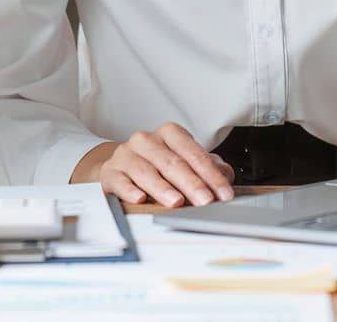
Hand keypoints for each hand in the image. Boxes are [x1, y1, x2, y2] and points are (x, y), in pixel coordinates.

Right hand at [71, 123, 235, 207]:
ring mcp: (127, 154)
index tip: (224, 193)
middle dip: (192, 184)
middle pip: (173, 163)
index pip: (194, 154)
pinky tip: (139, 198)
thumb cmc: (157, 165)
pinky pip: (120, 180)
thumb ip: (208, 168)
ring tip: (177, 202)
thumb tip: (226, 177)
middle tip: (206, 200)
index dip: (211, 175)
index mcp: (170, 134)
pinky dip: (130, 190)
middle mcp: (147, 140)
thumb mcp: (184, 162)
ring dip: (163, 188)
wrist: (121, 168)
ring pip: (147, 171)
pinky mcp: (111, 172)